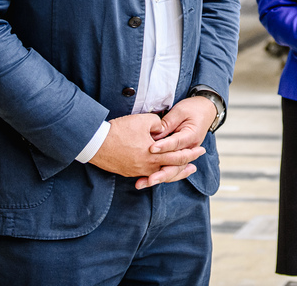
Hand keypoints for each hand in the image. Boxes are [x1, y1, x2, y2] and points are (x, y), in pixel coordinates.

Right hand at [89, 112, 205, 188]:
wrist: (96, 143)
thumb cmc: (120, 130)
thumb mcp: (143, 120)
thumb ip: (159, 124)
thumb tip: (163, 129)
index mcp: (155, 155)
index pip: (178, 155)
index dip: (191, 153)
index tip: (200, 150)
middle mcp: (148, 167)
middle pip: (172, 168)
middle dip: (186, 165)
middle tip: (196, 163)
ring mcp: (138, 171)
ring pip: (160, 175)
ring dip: (173, 173)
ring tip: (183, 172)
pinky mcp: (129, 172)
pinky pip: (147, 175)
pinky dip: (157, 174)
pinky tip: (160, 173)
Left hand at [137, 96, 218, 188]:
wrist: (206, 110)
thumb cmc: (193, 108)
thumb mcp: (180, 111)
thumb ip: (168, 123)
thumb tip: (155, 133)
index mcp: (191, 135)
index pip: (176, 143)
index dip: (164, 146)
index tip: (151, 149)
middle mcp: (190, 148)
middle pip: (176, 164)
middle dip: (161, 173)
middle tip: (149, 179)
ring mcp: (186, 153)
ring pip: (173, 170)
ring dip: (159, 178)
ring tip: (143, 183)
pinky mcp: (180, 156)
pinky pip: (171, 168)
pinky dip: (160, 176)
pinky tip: (147, 182)